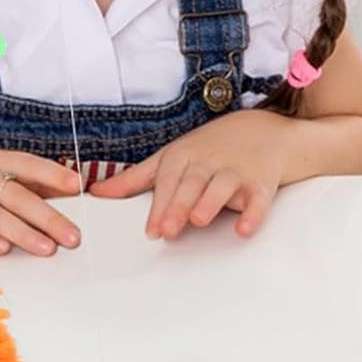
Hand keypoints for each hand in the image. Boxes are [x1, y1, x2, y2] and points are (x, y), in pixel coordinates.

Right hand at [0, 150, 82, 256]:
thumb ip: (31, 183)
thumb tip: (70, 192)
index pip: (27, 165)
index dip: (52, 174)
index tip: (76, 184)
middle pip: (17, 196)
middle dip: (47, 217)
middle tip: (72, 237)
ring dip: (22, 232)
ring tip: (46, 248)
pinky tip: (2, 248)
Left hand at [90, 109, 288, 238]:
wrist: (264, 130)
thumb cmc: (208, 149)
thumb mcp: (169, 157)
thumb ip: (134, 179)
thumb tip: (97, 192)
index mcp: (182, 156)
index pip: (167, 181)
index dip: (158, 206)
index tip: (151, 230)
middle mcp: (207, 162)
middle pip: (192, 184)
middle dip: (179, 206)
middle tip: (168, 231)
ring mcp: (235, 172)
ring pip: (222, 187)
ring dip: (211, 203)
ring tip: (199, 221)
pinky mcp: (261, 183)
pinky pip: (259, 200)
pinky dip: (253, 213)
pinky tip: (244, 228)